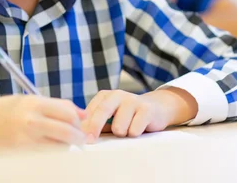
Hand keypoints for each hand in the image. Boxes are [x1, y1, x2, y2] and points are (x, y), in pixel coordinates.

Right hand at [0, 95, 86, 151]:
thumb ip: (56, 106)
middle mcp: (32, 121)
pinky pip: (48, 155)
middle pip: (68, 131)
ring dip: (65, 145)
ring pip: (60, 147)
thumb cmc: (6, 109)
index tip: (79, 122)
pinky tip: (48, 146)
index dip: (77, 118)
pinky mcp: (24, 153)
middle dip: (78, 136)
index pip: (68, 112)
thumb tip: (81, 114)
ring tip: (60, 141)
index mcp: (35, 103)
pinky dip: (53, 152)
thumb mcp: (30, 100)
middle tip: (79, 137)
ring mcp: (28, 139)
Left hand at [81, 88, 197, 142]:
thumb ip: (97, 122)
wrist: (158, 108)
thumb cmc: (129, 115)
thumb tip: (80, 134)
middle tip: (90, 140)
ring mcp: (133, 100)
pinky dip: (134, 134)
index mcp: (106, 96)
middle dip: (94, 127)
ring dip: (121, 134)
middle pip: (102, 111)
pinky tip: (139, 128)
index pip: (91, 110)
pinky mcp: (147, 109)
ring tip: (128, 129)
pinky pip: (134, 130)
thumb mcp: (112, 115)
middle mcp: (118, 95)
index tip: (79, 136)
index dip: (84, 124)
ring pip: (119, 127)